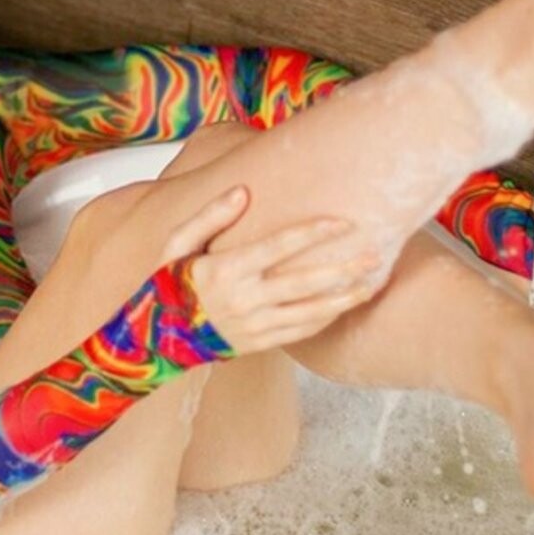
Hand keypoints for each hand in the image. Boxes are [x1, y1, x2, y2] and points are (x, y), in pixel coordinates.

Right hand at [159, 186, 384, 356]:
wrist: (159, 339)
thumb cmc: (170, 282)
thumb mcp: (177, 244)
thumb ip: (209, 216)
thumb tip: (243, 191)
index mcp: (224, 269)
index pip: (277, 247)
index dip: (311, 233)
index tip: (342, 222)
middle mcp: (242, 299)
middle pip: (303, 282)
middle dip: (342, 268)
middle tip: (375, 254)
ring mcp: (253, 325)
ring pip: (309, 312)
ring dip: (343, 298)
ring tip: (372, 284)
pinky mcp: (259, 344)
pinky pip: (300, 332)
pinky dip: (325, 319)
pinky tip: (345, 305)